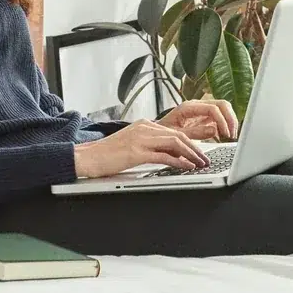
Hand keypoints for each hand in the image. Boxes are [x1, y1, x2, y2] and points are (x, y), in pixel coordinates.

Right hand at [73, 120, 210, 179]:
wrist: (86, 157)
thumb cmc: (108, 155)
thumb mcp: (132, 146)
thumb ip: (151, 146)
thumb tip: (171, 156)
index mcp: (144, 125)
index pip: (174, 132)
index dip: (190, 143)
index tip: (200, 153)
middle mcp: (144, 128)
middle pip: (178, 135)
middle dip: (195, 148)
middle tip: (205, 160)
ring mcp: (140, 138)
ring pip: (174, 142)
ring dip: (191, 154)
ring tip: (200, 164)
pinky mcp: (136, 152)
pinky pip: (163, 155)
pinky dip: (179, 161)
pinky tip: (187, 167)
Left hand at [157, 99, 238, 141]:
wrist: (155, 134)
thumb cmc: (162, 134)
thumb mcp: (176, 135)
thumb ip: (195, 133)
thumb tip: (214, 130)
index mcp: (188, 107)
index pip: (213, 108)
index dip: (223, 121)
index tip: (226, 134)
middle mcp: (196, 105)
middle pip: (222, 105)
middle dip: (230, 119)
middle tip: (232, 135)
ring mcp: (201, 110)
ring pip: (223, 109)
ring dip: (230, 121)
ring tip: (230, 136)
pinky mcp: (203, 117)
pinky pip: (219, 117)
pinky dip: (225, 125)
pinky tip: (223, 136)